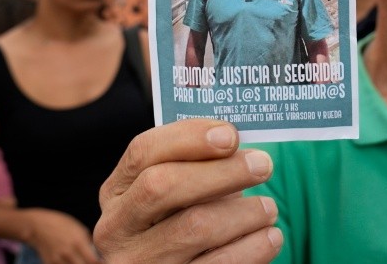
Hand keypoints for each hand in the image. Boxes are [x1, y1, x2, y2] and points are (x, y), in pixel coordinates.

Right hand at [23, 208, 100, 263]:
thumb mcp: (78, 228)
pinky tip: (73, 262)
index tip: (104, 263)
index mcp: (77, 242)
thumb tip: (97, 254)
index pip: (93, 261)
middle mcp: (68, 253)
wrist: (37, 226)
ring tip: (83, 261)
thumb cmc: (61, 224)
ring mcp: (57, 260)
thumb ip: (87, 242)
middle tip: (94, 263)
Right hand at [94, 119, 281, 262]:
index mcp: (117, 191)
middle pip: (163, 185)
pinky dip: (253, 247)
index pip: (143, 151)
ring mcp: (139, 263)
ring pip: (195, 227)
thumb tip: (240, 146)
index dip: (189, 137)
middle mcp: (117, 227)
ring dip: (245, 212)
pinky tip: (270, 236)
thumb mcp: (177, 192)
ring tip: (268, 208)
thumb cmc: (183, 222)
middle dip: (221, 171)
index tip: (231, 134)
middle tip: (263, 165)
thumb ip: (198, 166)